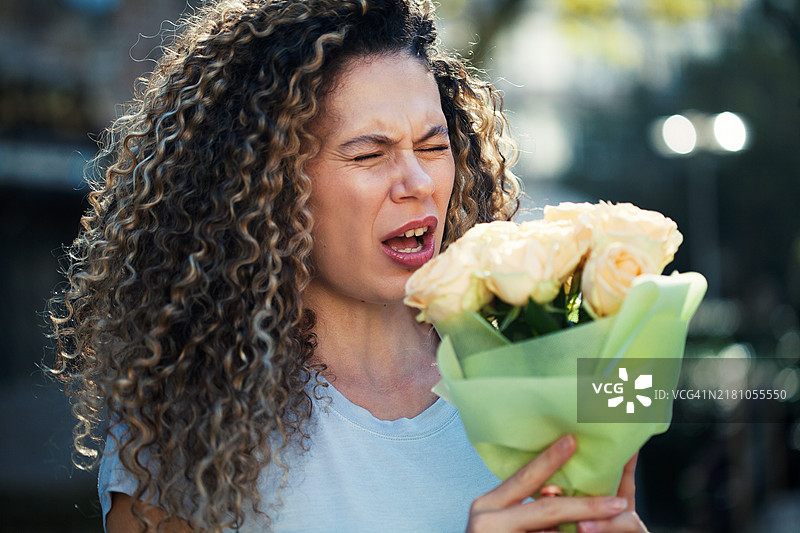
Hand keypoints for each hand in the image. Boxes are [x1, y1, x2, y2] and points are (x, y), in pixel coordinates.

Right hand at [466, 435, 637, 531]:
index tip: (573, 442)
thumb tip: (556, 492)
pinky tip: (587, 532)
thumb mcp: (498, 520)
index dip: (550, 460)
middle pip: (547, 509)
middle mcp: (490, 521)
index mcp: (488, 506)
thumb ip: (522, 506)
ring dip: (583, 529)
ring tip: (611, 519)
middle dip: (586, 506)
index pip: (525, 478)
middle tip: (617, 502)